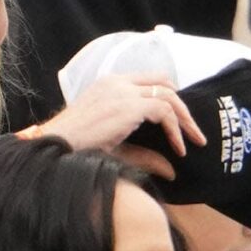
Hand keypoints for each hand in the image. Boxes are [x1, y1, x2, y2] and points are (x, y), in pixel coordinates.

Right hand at [38, 73, 204, 160]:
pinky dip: (175, 129)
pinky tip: (178, 148)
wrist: (56, 146)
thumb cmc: (78, 148)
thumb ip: (143, 154)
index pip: (149, 80)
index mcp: (110, 84)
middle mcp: (117, 82)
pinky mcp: (128, 105)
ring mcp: (122, 91)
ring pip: (168, 95)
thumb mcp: (115, 147)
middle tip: (195, 133)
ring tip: (194, 141)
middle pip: (163, 82)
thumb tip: (171, 170)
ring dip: (185, 119)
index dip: (169, 97)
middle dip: (183, 108)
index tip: (180, 121)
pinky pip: (164, 111)